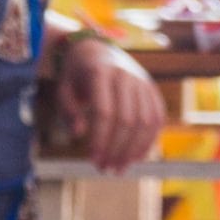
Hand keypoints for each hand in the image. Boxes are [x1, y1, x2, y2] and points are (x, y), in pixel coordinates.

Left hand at [54, 38, 167, 172]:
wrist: (97, 50)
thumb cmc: (76, 76)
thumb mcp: (63, 88)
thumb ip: (67, 110)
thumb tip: (79, 133)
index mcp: (101, 72)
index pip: (104, 111)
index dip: (100, 138)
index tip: (93, 160)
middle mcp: (126, 75)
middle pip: (127, 119)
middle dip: (117, 148)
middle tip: (106, 169)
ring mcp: (142, 81)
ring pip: (146, 121)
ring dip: (134, 149)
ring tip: (120, 168)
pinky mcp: (152, 89)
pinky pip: (157, 118)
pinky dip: (149, 140)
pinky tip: (137, 157)